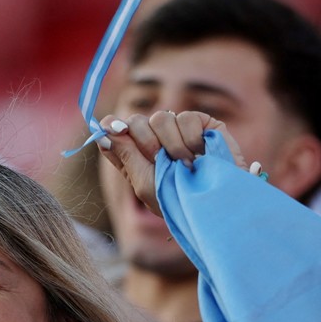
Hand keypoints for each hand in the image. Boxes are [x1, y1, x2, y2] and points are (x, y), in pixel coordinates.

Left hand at [96, 109, 237, 216]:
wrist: (215, 204)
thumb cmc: (178, 201)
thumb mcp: (145, 183)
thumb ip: (125, 154)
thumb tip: (105, 128)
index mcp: (135, 155)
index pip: (115, 130)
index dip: (111, 126)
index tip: (114, 129)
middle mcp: (154, 139)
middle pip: (136, 121)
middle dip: (146, 142)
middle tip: (161, 162)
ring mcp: (177, 130)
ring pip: (160, 118)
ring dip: (171, 145)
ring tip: (186, 166)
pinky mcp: (200, 124)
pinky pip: (186, 118)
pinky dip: (191, 139)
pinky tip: (200, 155)